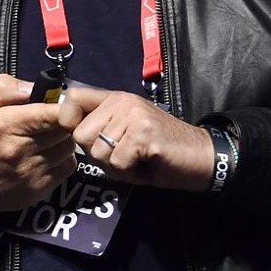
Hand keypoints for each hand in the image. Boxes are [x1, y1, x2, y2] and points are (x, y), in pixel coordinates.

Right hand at [0, 74, 78, 233]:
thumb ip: (5, 88)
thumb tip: (34, 88)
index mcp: (4, 125)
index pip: (49, 114)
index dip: (65, 107)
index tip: (65, 103)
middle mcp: (19, 150)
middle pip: (64, 129)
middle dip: (65, 119)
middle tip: (55, 117)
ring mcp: (31, 172)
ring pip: (68, 148)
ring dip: (64, 138)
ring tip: (50, 135)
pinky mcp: (40, 188)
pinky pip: (67, 166)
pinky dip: (63, 158)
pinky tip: (49, 153)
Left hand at [57, 85, 213, 191]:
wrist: (202, 157)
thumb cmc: (159, 152)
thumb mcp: (125, 133)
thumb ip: (100, 128)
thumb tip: (69, 131)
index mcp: (115, 98)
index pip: (72, 98)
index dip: (68, 121)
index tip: (88, 139)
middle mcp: (122, 101)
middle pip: (81, 135)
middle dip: (98, 155)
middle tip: (123, 157)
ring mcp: (133, 115)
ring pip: (99, 152)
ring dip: (116, 167)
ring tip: (137, 161)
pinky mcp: (144, 134)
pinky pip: (118, 162)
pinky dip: (130, 173)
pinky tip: (146, 165)